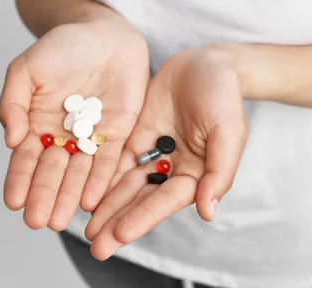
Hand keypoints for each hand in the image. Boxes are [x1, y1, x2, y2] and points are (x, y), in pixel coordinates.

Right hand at [0, 14, 148, 230]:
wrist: (105, 33)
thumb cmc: (62, 47)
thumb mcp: (26, 68)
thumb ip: (13, 101)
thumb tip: (10, 139)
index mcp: (38, 123)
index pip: (26, 157)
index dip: (19, 179)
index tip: (13, 202)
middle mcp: (64, 136)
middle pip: (53, 172)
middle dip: (44, 195)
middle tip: (38, 221)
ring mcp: (92, 137)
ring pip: (79, 173)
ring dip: (69, 196)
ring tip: (60, 220)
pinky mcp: (119, 133)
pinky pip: (108, 160)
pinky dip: (100, 180)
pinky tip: (92, 200)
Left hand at [84, 44, 247, 259]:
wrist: (207, 63)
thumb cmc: (223, 95)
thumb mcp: (228, 131)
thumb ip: (219, 171)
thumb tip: (207, 212)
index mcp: (196, 173)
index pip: (166, 200)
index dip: (144, 217)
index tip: (120, 233)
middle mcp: (172, 169)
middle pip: (142, 199)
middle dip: (119, 222)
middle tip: (95, 247)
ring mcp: (152, 153)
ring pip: (125, 184)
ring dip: (106, 207)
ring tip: (84, 230)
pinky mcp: (136, 137)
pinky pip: (116, 160)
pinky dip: (101, 178)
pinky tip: (82, 193)